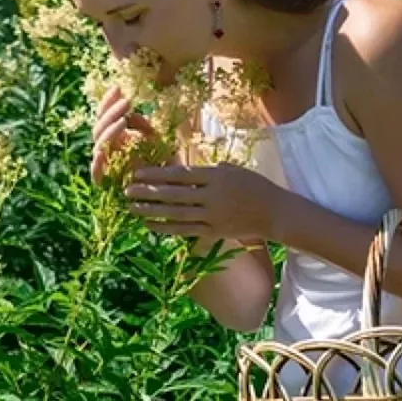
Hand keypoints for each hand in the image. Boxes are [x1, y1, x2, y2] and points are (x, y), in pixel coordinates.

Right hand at [89, 86, 179, 182]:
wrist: (173, 195)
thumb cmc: (167, 165)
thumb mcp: (158, 140)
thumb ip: (144, 126)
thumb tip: (131, 113)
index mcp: (118, 139)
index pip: (105, 117)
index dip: (108, 102)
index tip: (118, 88)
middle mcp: (109, 150)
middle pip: (99, 127)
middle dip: (110, 112)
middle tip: (126, 101)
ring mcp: (106, 166)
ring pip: (97, 144)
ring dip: (109, 130)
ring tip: (124, 119)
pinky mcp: (105, 184)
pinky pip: (96, 170)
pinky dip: (99, 157)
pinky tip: (108, 147)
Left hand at [124, 163, 288, 242]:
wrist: (275, 212)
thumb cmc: (254, 186)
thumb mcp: (233, 170)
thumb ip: (208, 170)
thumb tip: (185, 169)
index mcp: (215, 176)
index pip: (180, 174)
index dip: (157, 174)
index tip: (137, 173)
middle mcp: (212, 196)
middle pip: (174, 194)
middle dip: (148, 192)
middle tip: (126, 190)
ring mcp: (213, 216)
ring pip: (176, 214)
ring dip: (151, 211)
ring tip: (132, 207)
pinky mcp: (213, 231)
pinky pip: (185, 230)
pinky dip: (166, 228)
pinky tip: (149, 225)